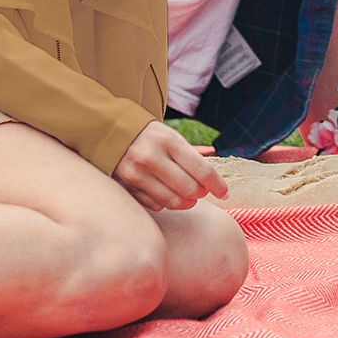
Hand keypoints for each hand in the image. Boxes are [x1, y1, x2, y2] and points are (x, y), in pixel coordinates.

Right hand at [114, 122, 228, 212]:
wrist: (113, 132)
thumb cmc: (151, 137)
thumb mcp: (172, 137)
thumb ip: (192, 157)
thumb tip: (214, 180)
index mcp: (168, 141)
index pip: (202, 170)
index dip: (217, 185)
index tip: (224, 192)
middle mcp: (151, 157)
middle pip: (189, 189)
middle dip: (201, 194)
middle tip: (203, 192)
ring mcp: (136, 174)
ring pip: (172, 201)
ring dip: (186, 203)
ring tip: (189, 197)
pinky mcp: (126, 187)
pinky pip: (154, 205)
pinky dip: (165, 204)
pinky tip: (167, 195)